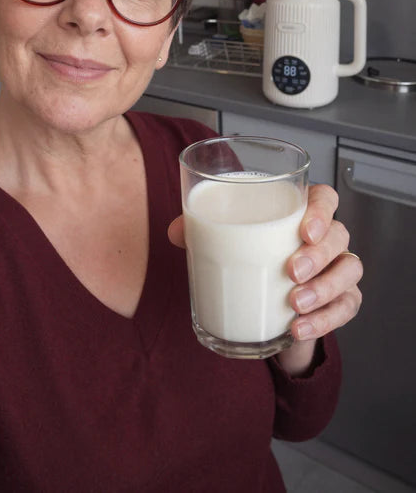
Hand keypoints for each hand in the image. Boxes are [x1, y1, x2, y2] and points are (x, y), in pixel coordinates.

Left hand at [169, 184, 362, 374]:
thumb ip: (200, 231)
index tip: (304, 229)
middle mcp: (325, 238)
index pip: (324, 198)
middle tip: (291, 271)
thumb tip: (176, 230)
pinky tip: (299, 327)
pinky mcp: (340, 300)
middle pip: (339, 235)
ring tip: (295, 304)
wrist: (264, 307)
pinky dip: (326, 319)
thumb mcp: (224, 244)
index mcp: (299, 214)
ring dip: (325, 288)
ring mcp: (337, 269)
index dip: (321, 210)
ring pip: (349, 269)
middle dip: (318, 254)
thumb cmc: (249, 260)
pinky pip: (347, 306)